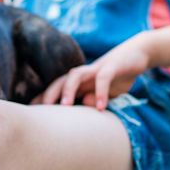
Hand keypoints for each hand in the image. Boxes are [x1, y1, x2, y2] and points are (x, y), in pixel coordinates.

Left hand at [33, 33, 154, 109]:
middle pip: (59, 81)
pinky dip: (101, 92)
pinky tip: (100, 107)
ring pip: (75, 75)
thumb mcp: (105, 93)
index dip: (43, 100)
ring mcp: (96, 68)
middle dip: (48, 95)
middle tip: (42, 112)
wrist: (138, 54)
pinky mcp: (112, 66)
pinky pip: (103, 78)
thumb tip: (83, 103)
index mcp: (79, 82)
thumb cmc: (117, 76)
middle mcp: (83, 74)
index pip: (56, 90)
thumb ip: (93, 99)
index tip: (31, 115)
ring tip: (66, 106)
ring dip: (68, 90)